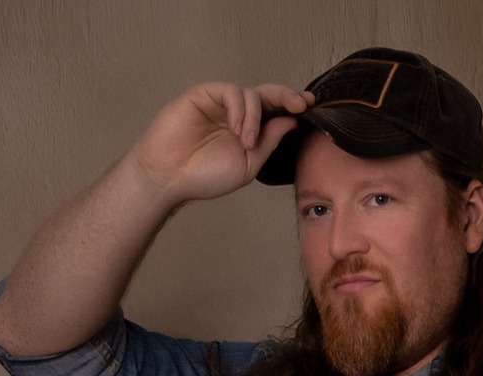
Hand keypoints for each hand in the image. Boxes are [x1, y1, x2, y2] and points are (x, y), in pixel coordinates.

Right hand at [130, 81, 312, 201]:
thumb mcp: (248, 164)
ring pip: (251, 94)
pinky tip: (237, 130)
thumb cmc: (205, 175)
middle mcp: (238, 113)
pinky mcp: (205, 94)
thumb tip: (291, 121)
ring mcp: (221, 103)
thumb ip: (269, 142)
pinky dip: (240, 110)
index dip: (293, 106)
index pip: (276, 112)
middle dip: (287, 96)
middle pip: (268, 95)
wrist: (171, 176)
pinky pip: (231, 92)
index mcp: (251, 130)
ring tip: (247, 142)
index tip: (312, 107)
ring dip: (256, 118)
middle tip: (301, 104)